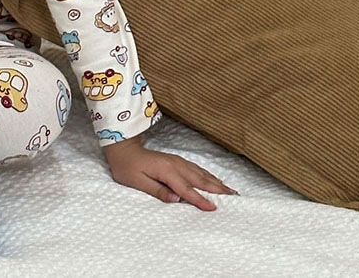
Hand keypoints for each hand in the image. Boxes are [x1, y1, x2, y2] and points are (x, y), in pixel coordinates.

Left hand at [103, 135, 237, 210]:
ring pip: (201, 173)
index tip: (213, 209)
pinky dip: (208, 176)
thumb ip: (157, 191)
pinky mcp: (177, 161)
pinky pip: (196, 169)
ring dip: (216, 182)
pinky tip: (215, 180)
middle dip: (217, 189)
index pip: (186, 188)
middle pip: (199, 179)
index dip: (199, 199)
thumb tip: (176, 199)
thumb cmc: (127, 167)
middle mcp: (175, 164)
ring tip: (231, 191)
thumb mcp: (137, 182)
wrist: (124, 149)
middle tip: (235, 199)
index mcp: (166, 171)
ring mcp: (178, 161)